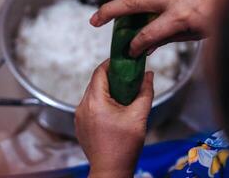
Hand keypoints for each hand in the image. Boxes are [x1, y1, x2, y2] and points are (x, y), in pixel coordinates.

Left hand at [75, 60, 153, 177]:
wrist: (110, 170)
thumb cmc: (124, 147)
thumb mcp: (139, 116)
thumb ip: (145, 92)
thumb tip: (149, 76)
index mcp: (95, 102)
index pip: (99, 72)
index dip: (111, 63)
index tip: (122, 61)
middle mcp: (83, 107)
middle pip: (95, 82)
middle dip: (111, 77)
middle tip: (126, 77)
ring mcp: (79, 116)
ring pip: (92, 93)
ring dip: (106, 90)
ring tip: (122, 93)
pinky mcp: (80, 124)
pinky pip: (90, 105)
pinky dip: (100, 101)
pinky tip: (113, 107)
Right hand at [90, 0, 226, 56]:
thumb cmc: (221, 10)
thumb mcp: (199, 32)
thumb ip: (171, 37)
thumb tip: (150, 46)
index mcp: (181, 16)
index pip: (147, 34)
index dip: (134, 45)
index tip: (129, 50)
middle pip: (132, 3)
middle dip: (109, 13)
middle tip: (95, 20)